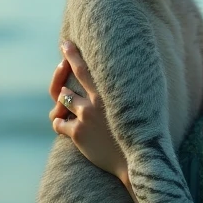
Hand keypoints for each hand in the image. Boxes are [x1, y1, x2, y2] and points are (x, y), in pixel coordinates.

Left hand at [49, 41, 128, 184]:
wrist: (137, 159)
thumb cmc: (142, 132)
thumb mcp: (140, 106)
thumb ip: (130, 90)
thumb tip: (142, 72)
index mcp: (107, 94)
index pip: (85, 69)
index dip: (73, 55)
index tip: (65, 44)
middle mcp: (93, 102)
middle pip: (68, 81)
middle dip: (62, 67)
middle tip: (61, 57)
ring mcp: (84, 117)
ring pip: (63, 101)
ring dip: (64, 102)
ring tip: (69, 105)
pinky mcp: (77, 134)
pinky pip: (59, 123)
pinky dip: (60, 123)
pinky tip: (64, 125)